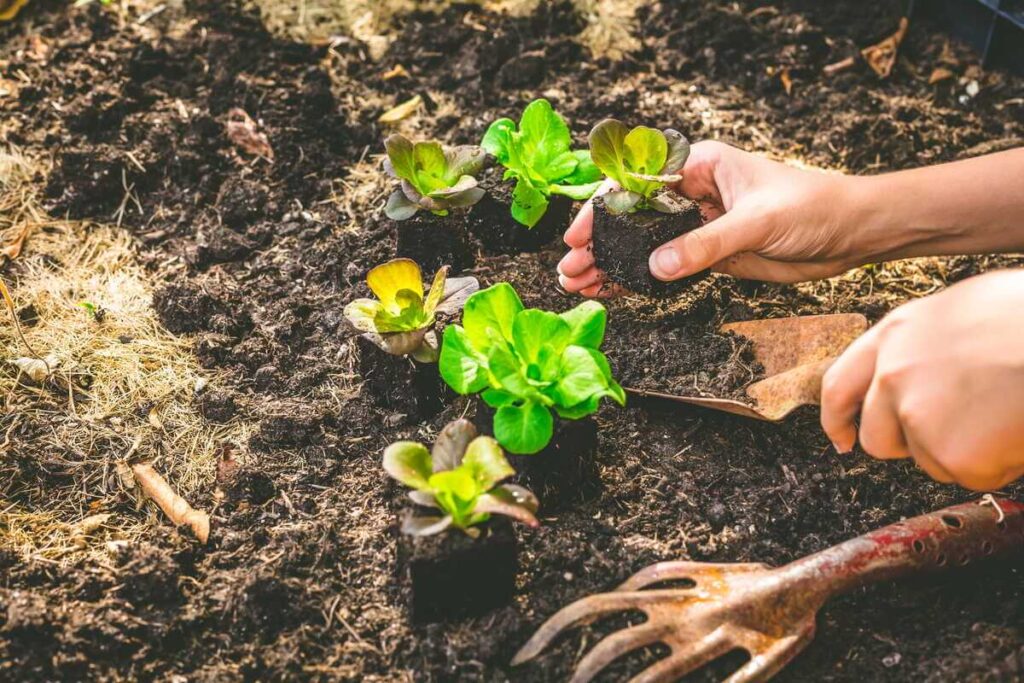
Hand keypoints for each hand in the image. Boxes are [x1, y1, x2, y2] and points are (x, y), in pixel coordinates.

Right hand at [558, 141, 870, 294]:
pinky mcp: (708, 254)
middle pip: (632, 217)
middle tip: (570, 270)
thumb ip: (705, 244)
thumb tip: (657, 266)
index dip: (604, 208)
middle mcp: (693, 192)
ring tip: (578, 285)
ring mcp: (698, 225)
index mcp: (700, 165)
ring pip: (642, 244)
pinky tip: (610, 292)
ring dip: (611, 264)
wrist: (852, 234)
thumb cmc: (813, 207)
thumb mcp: (756, 222)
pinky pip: (664, 267)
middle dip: (599, 243)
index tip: (580, 235)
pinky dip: (638, 279)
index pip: (637, 183)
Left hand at [821, 270, 1023, 489]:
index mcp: (895, 334)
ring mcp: (916, 415)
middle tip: (960, 429)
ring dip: (962, 451)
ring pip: (927, 460)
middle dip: (911, 444)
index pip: (839, 386)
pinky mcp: (949, 452)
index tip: (842, 439)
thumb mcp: (961, 312)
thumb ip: (923, 348)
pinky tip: (1015, 429)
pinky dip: (996, 465)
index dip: (837, 419)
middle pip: (877, 437)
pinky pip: (969, 475)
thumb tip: (917, 377)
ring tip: (1003, 412)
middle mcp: (893, 374)